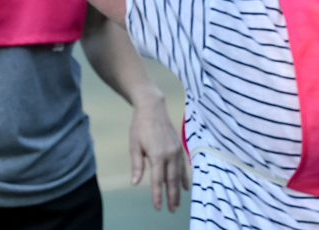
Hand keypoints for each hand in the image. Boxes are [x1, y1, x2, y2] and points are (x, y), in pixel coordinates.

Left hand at [129, 95, 189, 211]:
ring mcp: (177, 151)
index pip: (158, 180)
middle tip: (172, 210)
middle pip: (172, 180)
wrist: (152, 108)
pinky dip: (185, 177)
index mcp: (157, 155)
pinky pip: (184, 166)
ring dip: (179, 190)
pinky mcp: (180, 147)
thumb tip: (136, 183)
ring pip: (180, 175)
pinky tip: (185, 186)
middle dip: (172, 197)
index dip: (158, 195)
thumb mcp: (134, 146)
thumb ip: (137, 166)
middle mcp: (170, 155)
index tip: (158, 207)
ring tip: (178, 202)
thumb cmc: (140, 127)